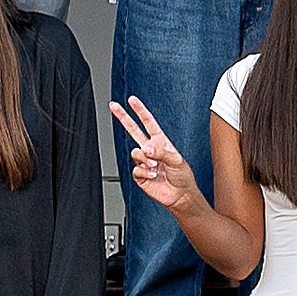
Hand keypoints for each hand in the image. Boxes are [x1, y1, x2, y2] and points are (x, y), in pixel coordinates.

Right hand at [110, 96, 205, 214]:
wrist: (180, 195)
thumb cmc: (183, 177)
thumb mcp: (177, 160)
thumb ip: (161, 152)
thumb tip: (146, 148)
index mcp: (160, 141)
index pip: (148, 122)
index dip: (140, 110)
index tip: (132, 100)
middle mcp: (150, 149)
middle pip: (133, 130)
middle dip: (123, 117)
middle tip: (113, 106)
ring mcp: (144, 161)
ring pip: (135, 153)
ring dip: (145, 159)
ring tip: (156, 166)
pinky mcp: (140, 174)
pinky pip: (136, 169)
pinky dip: (145, 172)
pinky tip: (154, 176)